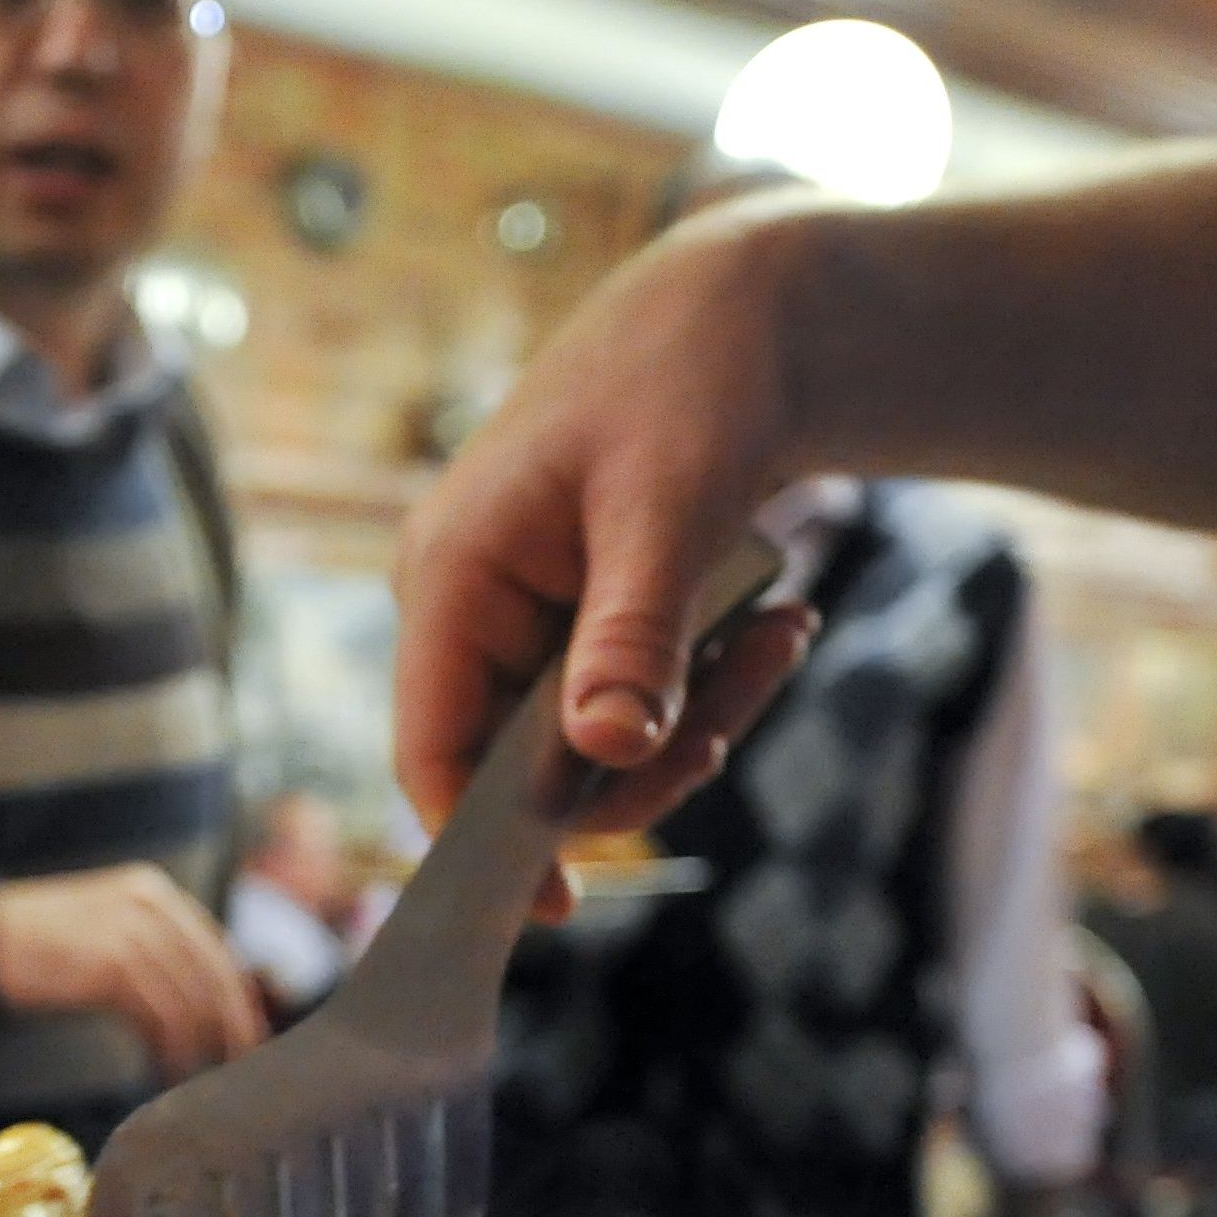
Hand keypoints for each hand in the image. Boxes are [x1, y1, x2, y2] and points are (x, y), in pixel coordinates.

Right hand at [0, 865, 267, 1081]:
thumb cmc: (32, 945)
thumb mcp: (101, 930)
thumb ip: (147, 949)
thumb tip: (197, 996)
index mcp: (149, 890)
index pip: (211, 945)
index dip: (235, 992)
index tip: (246, 1028)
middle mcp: (147, 903)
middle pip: (211, 971)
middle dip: (231, 1021)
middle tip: (241, 1059)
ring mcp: (130, 931)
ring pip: (189, 997)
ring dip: (200, 1041)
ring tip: (200, 1071)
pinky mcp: (111, 964)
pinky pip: (159, 1014)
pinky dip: (170, 1046)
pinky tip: (167, 1066)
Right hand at [394, 204, 822, 900]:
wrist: (746, 309)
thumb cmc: (691, 379)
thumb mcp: (669, 504)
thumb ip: (631, 634)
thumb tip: (608, 756)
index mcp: (452, 575)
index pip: (432, 748)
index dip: (480, 841)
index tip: (559, 907)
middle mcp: (470, 605)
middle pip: (525, 761)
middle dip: (641, 759)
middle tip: (742, 715)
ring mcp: (525, 615)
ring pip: (594, 739)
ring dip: (697, 715)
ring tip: (784, 638)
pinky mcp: (583, 617)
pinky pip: (635, 699)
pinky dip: (710, 681)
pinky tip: (778, 623)